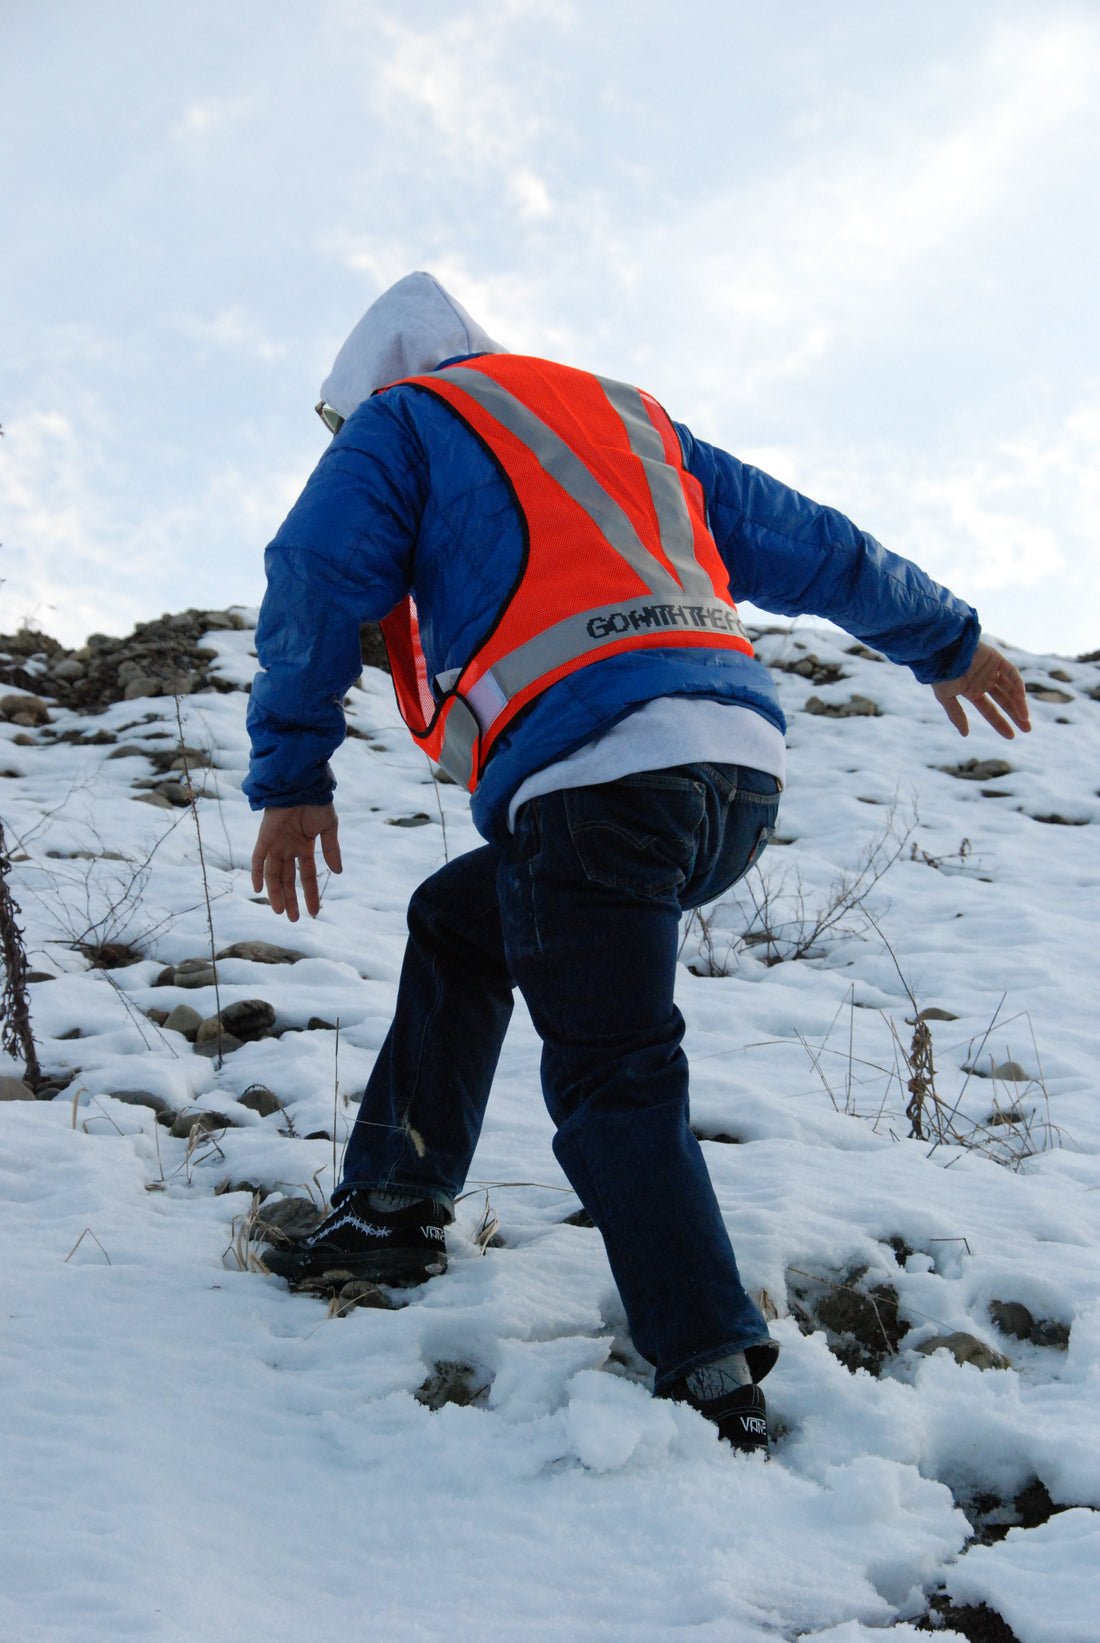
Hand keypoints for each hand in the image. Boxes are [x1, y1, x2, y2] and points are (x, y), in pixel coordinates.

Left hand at [251, 803, 341, 920]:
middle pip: (287, 879)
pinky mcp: (264, 837)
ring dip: (275, 893)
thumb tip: (338, 872)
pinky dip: (256, 873)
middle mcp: (288, 847)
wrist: (302, 783)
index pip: (306, 875)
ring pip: (273, 874)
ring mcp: (275, 843)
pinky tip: (259, 890)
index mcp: (304, 845)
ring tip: (279, 912)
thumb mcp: (329, 828)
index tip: (315, 912)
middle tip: (293, 919)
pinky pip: (257, 859)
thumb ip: (332, 850)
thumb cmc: (317, 802)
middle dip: (290, 900)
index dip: (311, 894)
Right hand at [932, 641, 1030, 740]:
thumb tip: (965, 734)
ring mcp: (991, 670)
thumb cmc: (941, 674)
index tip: (1011, 736)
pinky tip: (1021, 700)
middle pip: (1004, 701)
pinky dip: (1017, 686)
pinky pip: (1011, 673)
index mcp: (972, 691)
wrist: (941, 651)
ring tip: (1025, 718)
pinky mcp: (996, 658)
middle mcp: (984, 682)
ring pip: (1011, 689)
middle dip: (1016, 715)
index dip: (1000, 723)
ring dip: (1019, 703)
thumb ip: (956, 715)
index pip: (990, 710)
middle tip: (1027, 729)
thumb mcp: (945, 698)